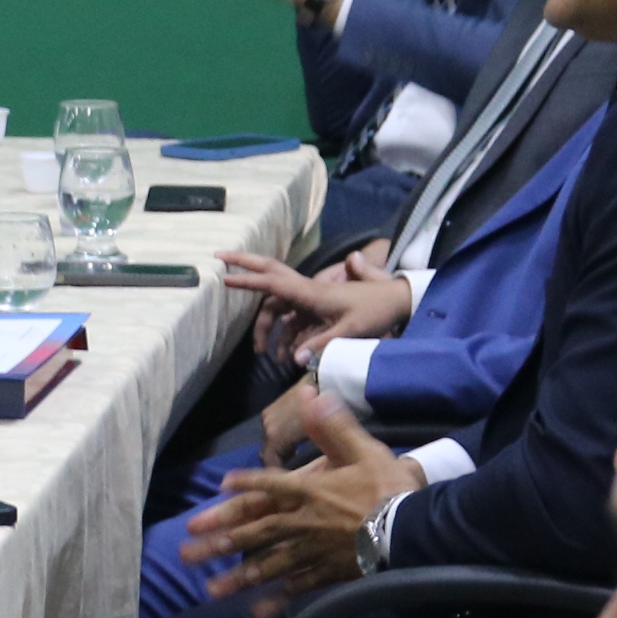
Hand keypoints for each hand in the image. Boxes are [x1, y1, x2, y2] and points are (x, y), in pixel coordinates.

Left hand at [185, 391, 422, 615]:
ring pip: (269, 564)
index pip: (270, 485)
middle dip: (220, 540)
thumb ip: (335, 426)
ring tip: (210, 589)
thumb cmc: (391, 490)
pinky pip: (299, 588)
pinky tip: (257, 613)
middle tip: (187, 551)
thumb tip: (312, 394)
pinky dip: (278, 601)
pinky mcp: (330, 574)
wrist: (416, 531)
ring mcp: (314, 551)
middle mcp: (304, 521)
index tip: (220, 486)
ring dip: (238, 577)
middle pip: (255, 531)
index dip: (246, 483)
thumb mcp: (364, 450)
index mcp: (310, 490)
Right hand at [221, 251, 414, 371]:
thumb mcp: (351, 331)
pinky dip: (286, 335)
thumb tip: (294, 360)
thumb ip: (321, 345)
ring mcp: (312, 299)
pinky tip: (287, 357)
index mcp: (311, 292)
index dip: (248, 279)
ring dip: (268, 327)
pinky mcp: (319, 309)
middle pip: (270, 275)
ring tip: (264, 354)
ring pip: (279, 306)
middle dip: (244, 266)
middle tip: (219, 257)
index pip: (273, 282)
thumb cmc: (376, 311)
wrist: (397, 302)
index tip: (224, 276)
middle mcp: (307, 291)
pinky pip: (293, 319)